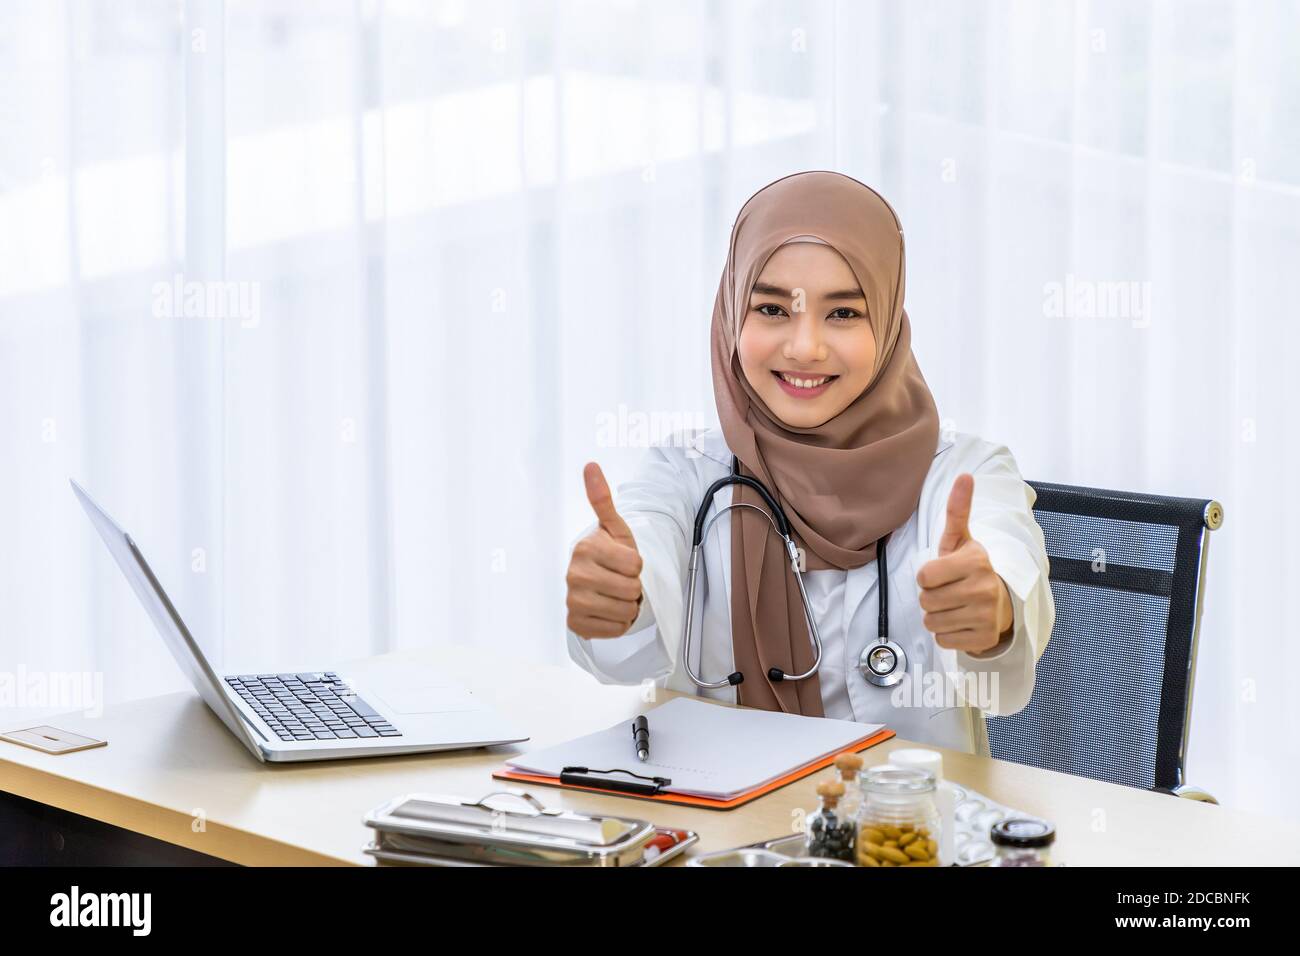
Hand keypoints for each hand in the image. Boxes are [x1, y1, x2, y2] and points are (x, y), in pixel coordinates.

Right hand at [565, 462, 644, 638]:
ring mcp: (572, 601)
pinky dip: (618, 624)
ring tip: (615, 595)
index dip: (636, 565)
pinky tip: (608, 611)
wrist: (596, 585)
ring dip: (627, 606)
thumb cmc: (610, 555)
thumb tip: (591, 465)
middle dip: (633, 587)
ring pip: (625, 611)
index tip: (623, 562)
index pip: (635, 565)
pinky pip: (615, 630)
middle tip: (620, 581)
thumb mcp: (614, 528)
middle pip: (631, 589)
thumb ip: (602, 499)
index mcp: (585, 548)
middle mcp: (574, 575)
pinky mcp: (576, 624)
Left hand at [915, 473, 1013, 654]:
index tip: (941, 573)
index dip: (926, 576)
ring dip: (936, 616)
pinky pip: (943, 640)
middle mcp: (983, 588)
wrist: (1002, 603)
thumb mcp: (961, 540)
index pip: (923, 576)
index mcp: (975, 561)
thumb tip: (965, 476)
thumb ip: (958, 510)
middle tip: (948, 591)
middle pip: (925, 601)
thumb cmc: (971, 569)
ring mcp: (986, 616)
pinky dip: (946, 634)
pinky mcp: (984, 639)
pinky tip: (961, 622)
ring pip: (931, 622)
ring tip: (953, 606)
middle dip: (930, 597)